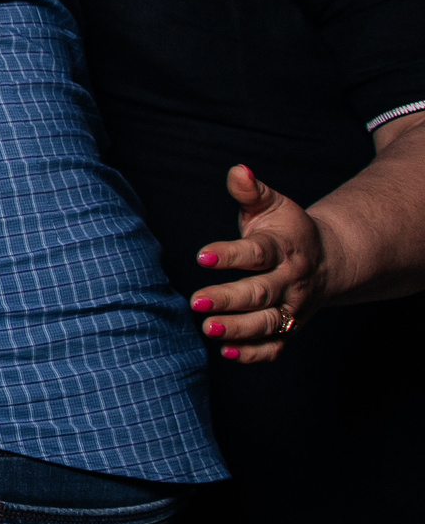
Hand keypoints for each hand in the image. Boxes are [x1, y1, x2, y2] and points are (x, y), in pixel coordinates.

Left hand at [192, 163, 326, 363]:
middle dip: (229, 298)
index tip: (202, 255)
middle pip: (261, 293)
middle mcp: (291, 281)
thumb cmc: (287, 230)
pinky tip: (228, 353)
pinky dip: (255, 353)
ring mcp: (292, 307)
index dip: (231, 254)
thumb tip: (237, 170)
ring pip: (267, 323)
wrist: (327, 260)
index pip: (258, 252)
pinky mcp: (290, 328)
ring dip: (239, 329)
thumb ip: (251, 192)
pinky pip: (276, 345)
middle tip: (196, 302)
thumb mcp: (273, 206)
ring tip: (208, 330)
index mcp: (285, 248)